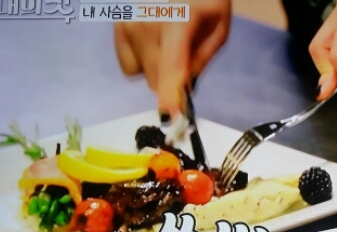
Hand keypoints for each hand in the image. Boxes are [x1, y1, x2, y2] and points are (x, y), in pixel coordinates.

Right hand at [114, 0, 231, 117]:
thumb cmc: (204, 0)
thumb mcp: (218, 27)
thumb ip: (201, 59)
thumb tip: (184, 88)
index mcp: (179, 20)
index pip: (171, 65)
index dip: (170, 95)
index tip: (170, 116)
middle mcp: (147, 23)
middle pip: (155, 79)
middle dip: (171, 82)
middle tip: (184, 58)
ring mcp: (128, 24)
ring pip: (143, 75)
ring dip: (157, 69)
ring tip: (168, 40)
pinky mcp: (118, 27)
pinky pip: (129, 67)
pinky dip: (141, 60)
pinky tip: (151, 40)